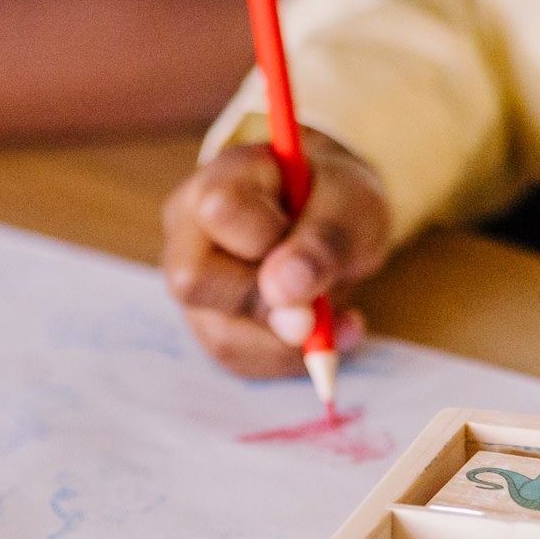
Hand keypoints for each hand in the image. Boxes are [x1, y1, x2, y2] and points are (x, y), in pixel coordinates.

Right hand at [162, 130, 389, 376]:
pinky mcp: (207, 322)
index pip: (219, 211)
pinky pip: (239, 360)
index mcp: (221, 178)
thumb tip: (284, 295)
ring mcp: (191, 280)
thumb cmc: (336, 199)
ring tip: (333, 312)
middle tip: (317, 293)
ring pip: (220, 335)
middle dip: (269, 301)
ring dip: (289, 339)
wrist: (332, 215)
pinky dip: (290, 357)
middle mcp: (187, 229)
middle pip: (192, 281)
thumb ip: (324, 240)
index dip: (268, 239)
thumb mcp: (353, 203)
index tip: (304, 237)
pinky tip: (322, 331)